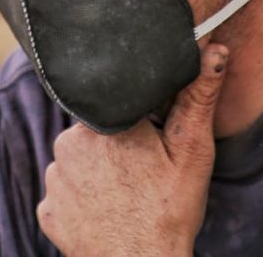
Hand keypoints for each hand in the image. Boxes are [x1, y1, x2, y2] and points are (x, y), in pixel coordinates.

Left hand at [37, 45, 228, 256]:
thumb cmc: (169, 211)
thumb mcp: (191, 152)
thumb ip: (198, 98)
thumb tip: (215, 51)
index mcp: (104, 120)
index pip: (113, 104)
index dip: (134, 120)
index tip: (149, 138)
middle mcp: (69, 142)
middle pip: (95, 132)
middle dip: (116, 145)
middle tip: (143, 171)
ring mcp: (54, 178)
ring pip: (77, 162)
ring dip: (97, 173)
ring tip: (126, 193)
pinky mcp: (47, 209)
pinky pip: (64, 194)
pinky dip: (82, 200)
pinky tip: (105, 211)